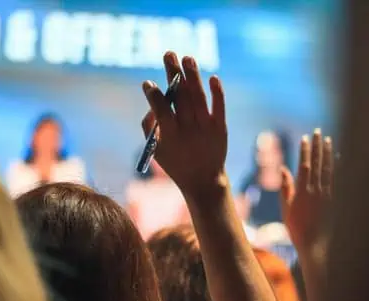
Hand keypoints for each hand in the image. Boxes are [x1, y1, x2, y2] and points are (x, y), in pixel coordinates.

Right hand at [141, 51, 227, 198]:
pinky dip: (217, 92)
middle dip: (173, 74)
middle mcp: (189, 129)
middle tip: (168, 53)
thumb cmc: (176, 162)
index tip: (148, 83)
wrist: (204, 180)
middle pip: (181, 97)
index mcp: (170, 135)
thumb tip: (152, 103)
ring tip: (187, 58)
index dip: (154, 95)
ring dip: (193, 76)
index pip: (162, 110)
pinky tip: (212, 78)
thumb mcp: (156, 150)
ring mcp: (206, 127)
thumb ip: (149, 127)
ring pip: (199, 97)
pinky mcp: (220, 127)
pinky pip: (219, 107)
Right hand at [280, 129, 332, 250]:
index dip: (304, 150)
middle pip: (317, 163)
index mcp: (302, 191)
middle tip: (317, 132)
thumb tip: (283, 169)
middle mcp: (316, 190)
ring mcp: (327, 194)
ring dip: (328, 153)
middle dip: (317, 146)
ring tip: (328, 140)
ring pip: (329, 169)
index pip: (304, 165)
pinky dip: (338, 167)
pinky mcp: (336, 200)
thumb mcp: (286, 208)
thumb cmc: (297, 228)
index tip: (304, 137)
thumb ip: (286, 187)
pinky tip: (339, 158)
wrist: (315, 245)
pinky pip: (338, 179)